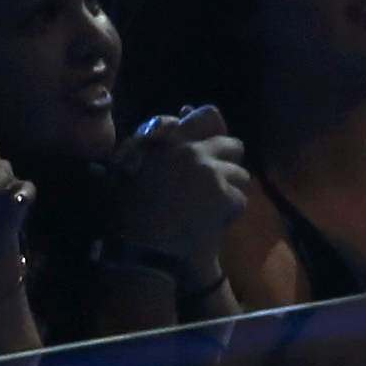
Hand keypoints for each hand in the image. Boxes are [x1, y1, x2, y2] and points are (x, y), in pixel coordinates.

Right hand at [109, 108, 254, 275]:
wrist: (139, 248)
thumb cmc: (126, 214)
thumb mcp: (124, 174)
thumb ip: (141, 149)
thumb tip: (169, 119)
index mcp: (169, 142)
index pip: (205, 117)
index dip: (210, 133)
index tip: (208, 150)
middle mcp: (194, 152)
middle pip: (232, 146)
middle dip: (228, 162)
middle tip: (216, 183)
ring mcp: (211, 172)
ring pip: (241, 174)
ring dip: (231, 189)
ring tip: (212, 207)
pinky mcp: (224, 195)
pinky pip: (241, 200)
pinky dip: (230, 212)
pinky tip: (213, 222)